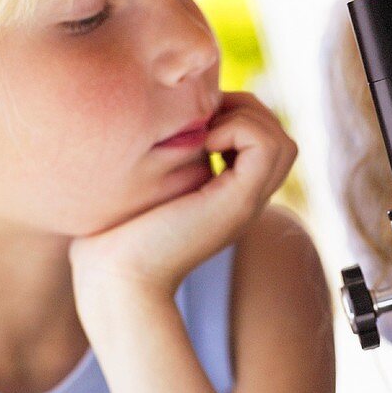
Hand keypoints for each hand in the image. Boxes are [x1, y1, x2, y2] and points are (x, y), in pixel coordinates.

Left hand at [69, 92, 296, 307]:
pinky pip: (268, 145)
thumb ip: (159, 160)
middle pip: (279, 138)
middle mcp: (244, 200)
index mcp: (226, 196)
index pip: (261, 140)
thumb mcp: (140, 188)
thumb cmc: (109, 240)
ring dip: (245, 119)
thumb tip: (151, 123)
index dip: (234, 114)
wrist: (115, 281)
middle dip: (244, 111)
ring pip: (282, 141)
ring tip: (203, 133)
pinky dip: (239, 129)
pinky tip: (203, 144)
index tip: (192, 120)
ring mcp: (246, 203)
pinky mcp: (238, 203)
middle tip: (200, 122)